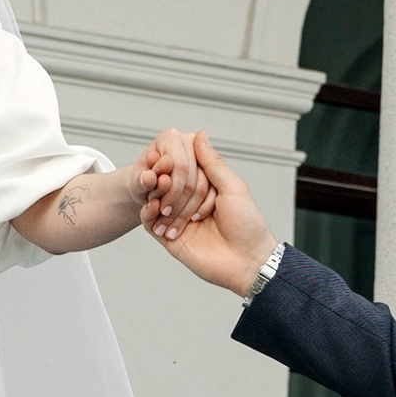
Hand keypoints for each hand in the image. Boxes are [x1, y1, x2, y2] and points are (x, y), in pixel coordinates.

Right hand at [152, 129, 278, 294]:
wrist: (247, 261)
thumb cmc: (246, 225)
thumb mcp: (232, 187)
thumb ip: (213, 163)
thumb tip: (200, 135)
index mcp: (208, 189)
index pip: (185, 168)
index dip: (179, 164)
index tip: (172, 158)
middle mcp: (192, 203)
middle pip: (169, 184)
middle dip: (170, 184)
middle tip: (168, 180)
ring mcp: (179, 221)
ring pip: (157, 202)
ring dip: (158, 197)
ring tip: (160, 195)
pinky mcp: (170, 238)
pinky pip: (150, 223)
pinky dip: (148, 213)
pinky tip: (154, 208)